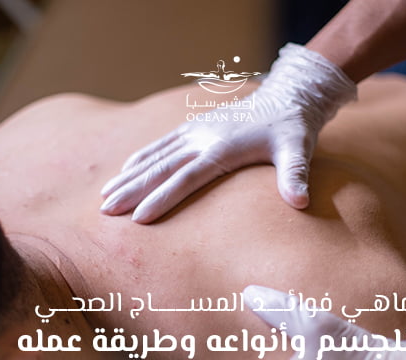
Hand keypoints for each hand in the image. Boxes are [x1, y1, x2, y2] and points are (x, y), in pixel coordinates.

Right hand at [100, 44, 356, 223]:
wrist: (287, 95)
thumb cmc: (293, 127)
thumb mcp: (298, 149)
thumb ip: (295, 175)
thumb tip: (301, 203)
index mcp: (222, 148)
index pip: (186, 178)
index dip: (162, 198)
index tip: (138, 218)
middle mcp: (202, 138)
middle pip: (161, 167)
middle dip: (131, 190)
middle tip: (105, 210)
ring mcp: (195, 131)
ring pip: (155, 156)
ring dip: (128, 176)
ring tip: (105, 195)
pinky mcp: (194, 127)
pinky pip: (161, 144)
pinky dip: (140, 158)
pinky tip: (124, 170)